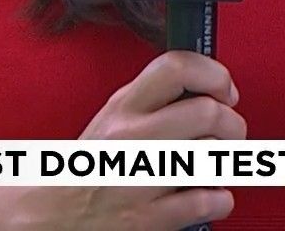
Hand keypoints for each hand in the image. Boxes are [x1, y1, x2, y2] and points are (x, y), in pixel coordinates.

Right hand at [0, 52, 242, 229]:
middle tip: (230, 132)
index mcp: (124, 107)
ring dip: (224, 162)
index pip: (176, 68)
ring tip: (213, 164)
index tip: (225, 89)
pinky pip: (208, 200)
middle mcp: (133, 138)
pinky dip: (219, 198)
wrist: (52, 213)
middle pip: (207, 113)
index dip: (213, 74)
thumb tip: (204, 85)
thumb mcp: (113, 117)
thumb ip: (152, 99)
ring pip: (212, 157)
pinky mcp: (149, 218)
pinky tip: (207, 195)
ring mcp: (142, 179)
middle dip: (232, 124)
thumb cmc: (90, 166)